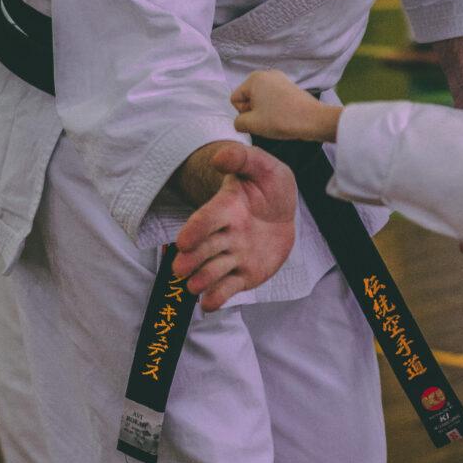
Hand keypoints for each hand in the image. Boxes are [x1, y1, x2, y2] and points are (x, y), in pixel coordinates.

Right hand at [173, 142, 296, 310]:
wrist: (282, 210)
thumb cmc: (269, 184)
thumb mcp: (263, 166)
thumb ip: (242, 159)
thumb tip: (219, 156)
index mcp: (226, 208)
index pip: (207, 219)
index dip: (197, 229)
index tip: (184, 241)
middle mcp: (225, 235)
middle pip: (205, 249)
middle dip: (192, 260)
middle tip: (180, 270)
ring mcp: (232, 256)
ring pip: (213, 270)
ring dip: (203, 279)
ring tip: (194, 287)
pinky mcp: (243, 274)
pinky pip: (228, 288)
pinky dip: (217, 297)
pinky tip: (209, 306)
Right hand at [231, 70, 338, 142]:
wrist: (313, 120)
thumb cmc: (281, 119)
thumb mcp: (252, 124)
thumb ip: (238, 122)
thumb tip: (241, 122)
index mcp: (254, 78)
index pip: (235, 99)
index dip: (243, 113)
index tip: (258, 118)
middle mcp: (266, 74)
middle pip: (248, 97)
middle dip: (254, 111)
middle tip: (267, 119)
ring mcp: (280, 79)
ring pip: (261, 100)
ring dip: (264, 111)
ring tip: (277, 118)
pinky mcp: (290, 87)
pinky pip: (273, 99)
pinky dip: (275, 108)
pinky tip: (284, 116)